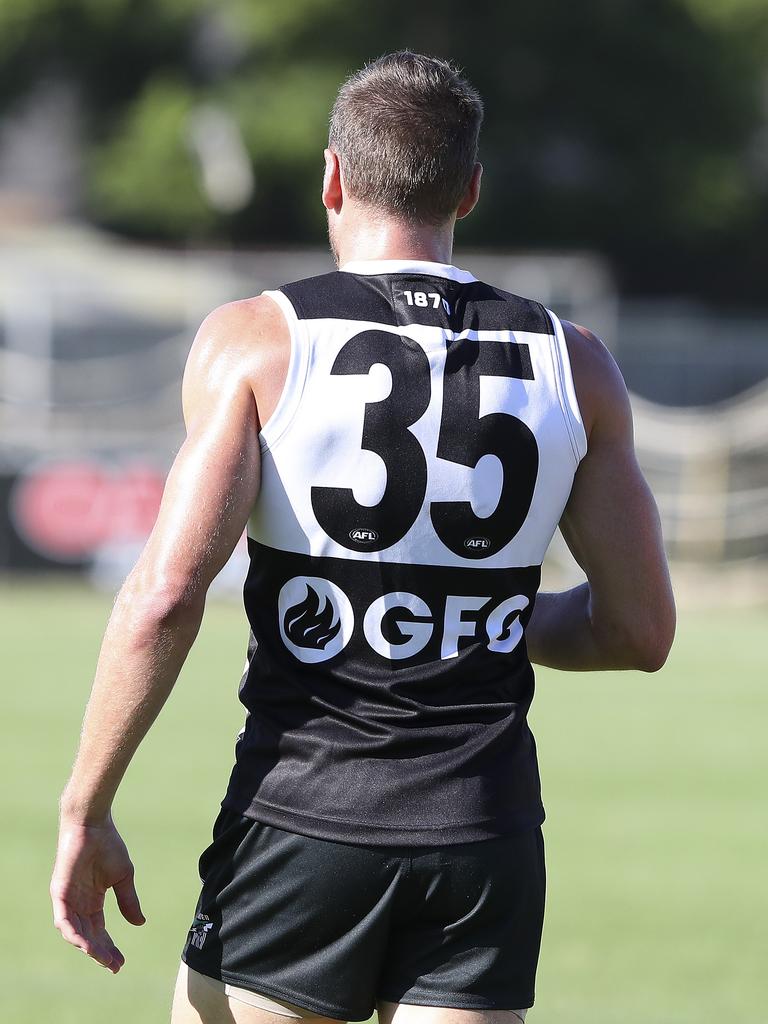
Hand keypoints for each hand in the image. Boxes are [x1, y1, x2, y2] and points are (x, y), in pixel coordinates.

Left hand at [50, 816, 145, 972]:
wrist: (93, 825)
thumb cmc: (108, 845)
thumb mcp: (123, 877)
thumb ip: (128, 900)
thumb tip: (140, 923)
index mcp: (93, 900)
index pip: (99, 931)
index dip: (109, 947)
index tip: (121, 962)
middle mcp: (79, 904)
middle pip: (88, 936)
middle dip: (101, 952)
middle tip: (115, 965)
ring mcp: (68, 900)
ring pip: (75, 932)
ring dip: (89, 947)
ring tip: (103, 958)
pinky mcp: (60, 893)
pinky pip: (64, 920)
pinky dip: (74, 934)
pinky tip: (86, 945)